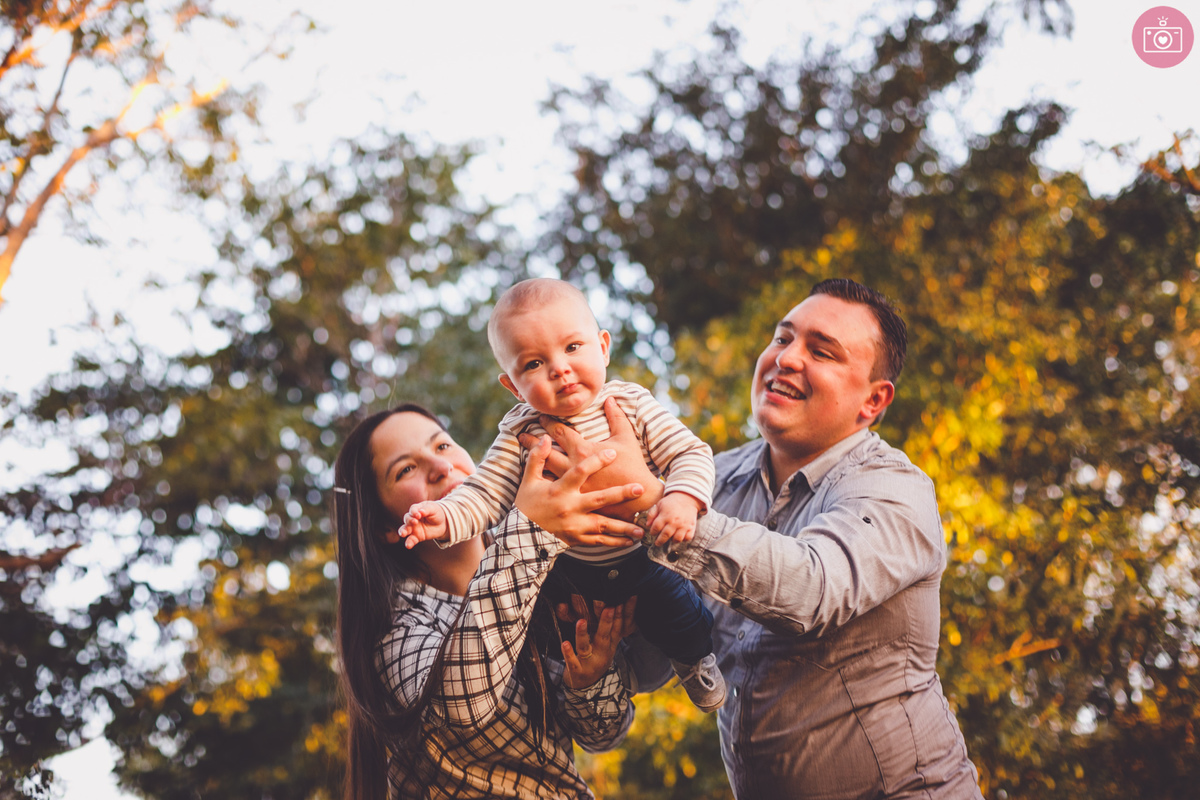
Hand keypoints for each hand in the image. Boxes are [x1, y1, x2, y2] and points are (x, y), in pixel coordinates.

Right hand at [401, 501, 447, 548]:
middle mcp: (413, 518)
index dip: (414, 512)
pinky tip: (408, 545)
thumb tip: (420, 512)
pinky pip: (411, 540)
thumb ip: (426, 510)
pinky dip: (409, 542)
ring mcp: (414, 528)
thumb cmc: (436, 513)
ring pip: (405, 529)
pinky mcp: (417, 536)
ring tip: (402, 533)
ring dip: (403, 531)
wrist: (443, 523)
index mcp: (416, 509)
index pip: (413, 510)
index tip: (418, 515)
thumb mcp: (433, 508)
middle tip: (414, 522)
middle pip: (407, 519)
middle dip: (409, 520)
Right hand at [515, 435, 646, 546]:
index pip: (579, 473)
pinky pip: (599, 541)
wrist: (521, 535)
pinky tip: (630, 540)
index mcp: (559, 491)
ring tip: (642, 527)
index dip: (595, 462)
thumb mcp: (529, 480)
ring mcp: (575, 526)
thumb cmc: (527, 504)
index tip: (611, 453)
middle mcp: (569, 508)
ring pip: (603, 525)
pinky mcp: (577, 539)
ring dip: (623, 526)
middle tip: (639, 488)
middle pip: (599, 499)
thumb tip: (545, 437)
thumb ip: (538, 458)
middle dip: (620, 494)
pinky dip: (615, 541)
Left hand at [517, 397, 664, 519]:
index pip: (559, 432)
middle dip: (533, 440)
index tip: (540, 417)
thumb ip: (616, 417)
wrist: (638, 496)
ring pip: (545, 468)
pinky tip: (535, 474)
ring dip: (533, 458)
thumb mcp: (626, 438)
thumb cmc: (633, 466)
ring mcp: (571, 484)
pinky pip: (552, 485)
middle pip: (546, 450)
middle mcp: (573, 466)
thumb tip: (610, 399)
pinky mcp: (573, 496)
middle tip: (522, 433)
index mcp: (583, 450)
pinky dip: (541, 477)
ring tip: (524, 451)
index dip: (548, 423)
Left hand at [561, 595, 637, 689]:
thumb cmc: (595, 656)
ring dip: (583, 634)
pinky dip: (569, 654)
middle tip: (609, 606)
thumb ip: (607, 622)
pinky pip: (572, 662)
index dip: (621, 614)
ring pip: (585, 647)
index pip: (617, 628)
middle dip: (607, 621)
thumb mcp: (605, 641)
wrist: (586, 686)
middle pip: (604, 635)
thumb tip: (614, 600)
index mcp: (609, 644)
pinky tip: (564, 644)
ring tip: (580, 622)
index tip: (623, 600)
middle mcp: (602, 653)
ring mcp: (590, 662)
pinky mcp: (577, 671)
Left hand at [644, 492, 702, 546]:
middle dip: (660, 541)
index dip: (653, 532)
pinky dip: (683, 539)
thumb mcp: (659, 505)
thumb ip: (651, 514)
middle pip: (665, 535)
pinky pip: (687, 538)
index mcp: (665, 515)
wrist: (687, 498)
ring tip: (669, 538)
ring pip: (677, 539)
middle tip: (657, 543)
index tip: (653, 532)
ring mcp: (684, 525)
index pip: (656, 527)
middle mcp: (675, 521)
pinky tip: (679, 535)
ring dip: (672, 540)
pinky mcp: (691, 527)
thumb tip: (647, 525)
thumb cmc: (671, 502)